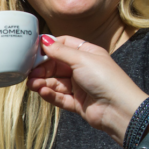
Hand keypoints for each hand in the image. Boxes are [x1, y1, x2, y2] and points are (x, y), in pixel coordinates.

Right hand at [28, 35, 147, 143]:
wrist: (118, 109)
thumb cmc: (105, 79)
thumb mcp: (81, 59)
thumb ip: (60, 51)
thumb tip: (43, 40)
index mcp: (87, 54)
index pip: (64, 45)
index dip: (49, 47)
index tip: (33, 51)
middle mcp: (83, 69)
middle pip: (56, 65)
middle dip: (42, 69)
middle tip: (30, 73)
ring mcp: (79, 86)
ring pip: (55, 82)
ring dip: (43, 83)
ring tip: (32, 84)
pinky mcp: (77, 102)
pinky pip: (59, 97)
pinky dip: (50, 94)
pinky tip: (43, 92)